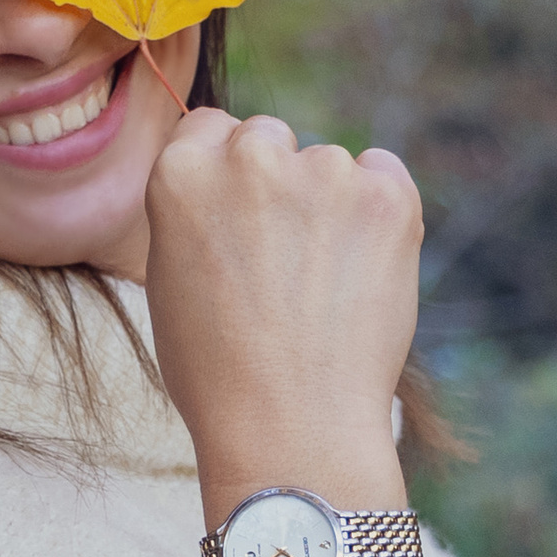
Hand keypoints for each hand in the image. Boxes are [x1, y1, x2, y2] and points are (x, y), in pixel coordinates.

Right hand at [143, 109, 419, 512]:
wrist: (291, 427)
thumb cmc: (219, 374)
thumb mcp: (169, 281)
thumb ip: (195, 214)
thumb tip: (231, 189)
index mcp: (180, 175)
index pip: (209, 128)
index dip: (223, 174)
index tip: (238, 217)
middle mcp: (250, 159)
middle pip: (268, 138)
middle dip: (275, 182)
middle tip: (281, 260)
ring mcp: (323, 173)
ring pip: (328, 164)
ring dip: (328, 204)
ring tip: (322, 287)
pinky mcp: (386, 196)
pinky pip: (383, 175)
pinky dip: (378, 211)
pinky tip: (359, 272)